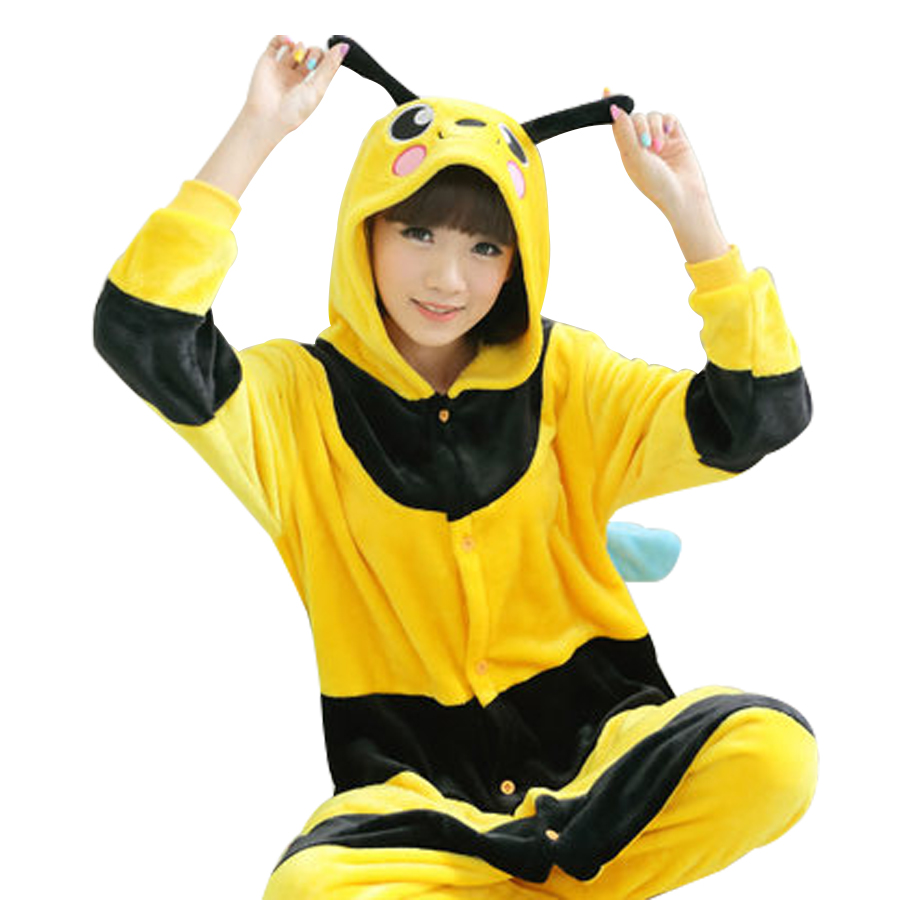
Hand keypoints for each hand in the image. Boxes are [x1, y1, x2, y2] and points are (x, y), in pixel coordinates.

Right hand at [243, 35, 346, 139]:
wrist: (270, 116)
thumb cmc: (294, 111)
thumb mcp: (319, 88)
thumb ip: (330, 67)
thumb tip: (344, 48)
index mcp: (311, 85)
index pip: (323, 63)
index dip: (327, 57)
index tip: (328, 58)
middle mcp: (297, 76)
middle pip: (310, 53)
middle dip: (313, 53)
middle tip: (310, 64)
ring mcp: (282, 69)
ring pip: (295, 47)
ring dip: (300, 48)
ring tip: (297, 57)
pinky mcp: (268, 62)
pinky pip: (276, 43)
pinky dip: (284, 37)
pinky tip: (289, 41)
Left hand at [606, 88, 713, 223]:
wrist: (683, 195)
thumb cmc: (656, 183)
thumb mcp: (635, 158)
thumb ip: (624, 133)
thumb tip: (614, 110)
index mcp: (627, 151)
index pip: (617, 124)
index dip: (613, 107)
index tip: (606, 89)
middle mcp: (642, 143)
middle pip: (635, 117)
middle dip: (640, 127)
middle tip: (646, 146)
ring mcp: (659, 138)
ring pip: (652, 115)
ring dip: (654, 129)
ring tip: (659, 149)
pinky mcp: (676, 136)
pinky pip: (669, 117)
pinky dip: (667, 123)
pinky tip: (669, 136)